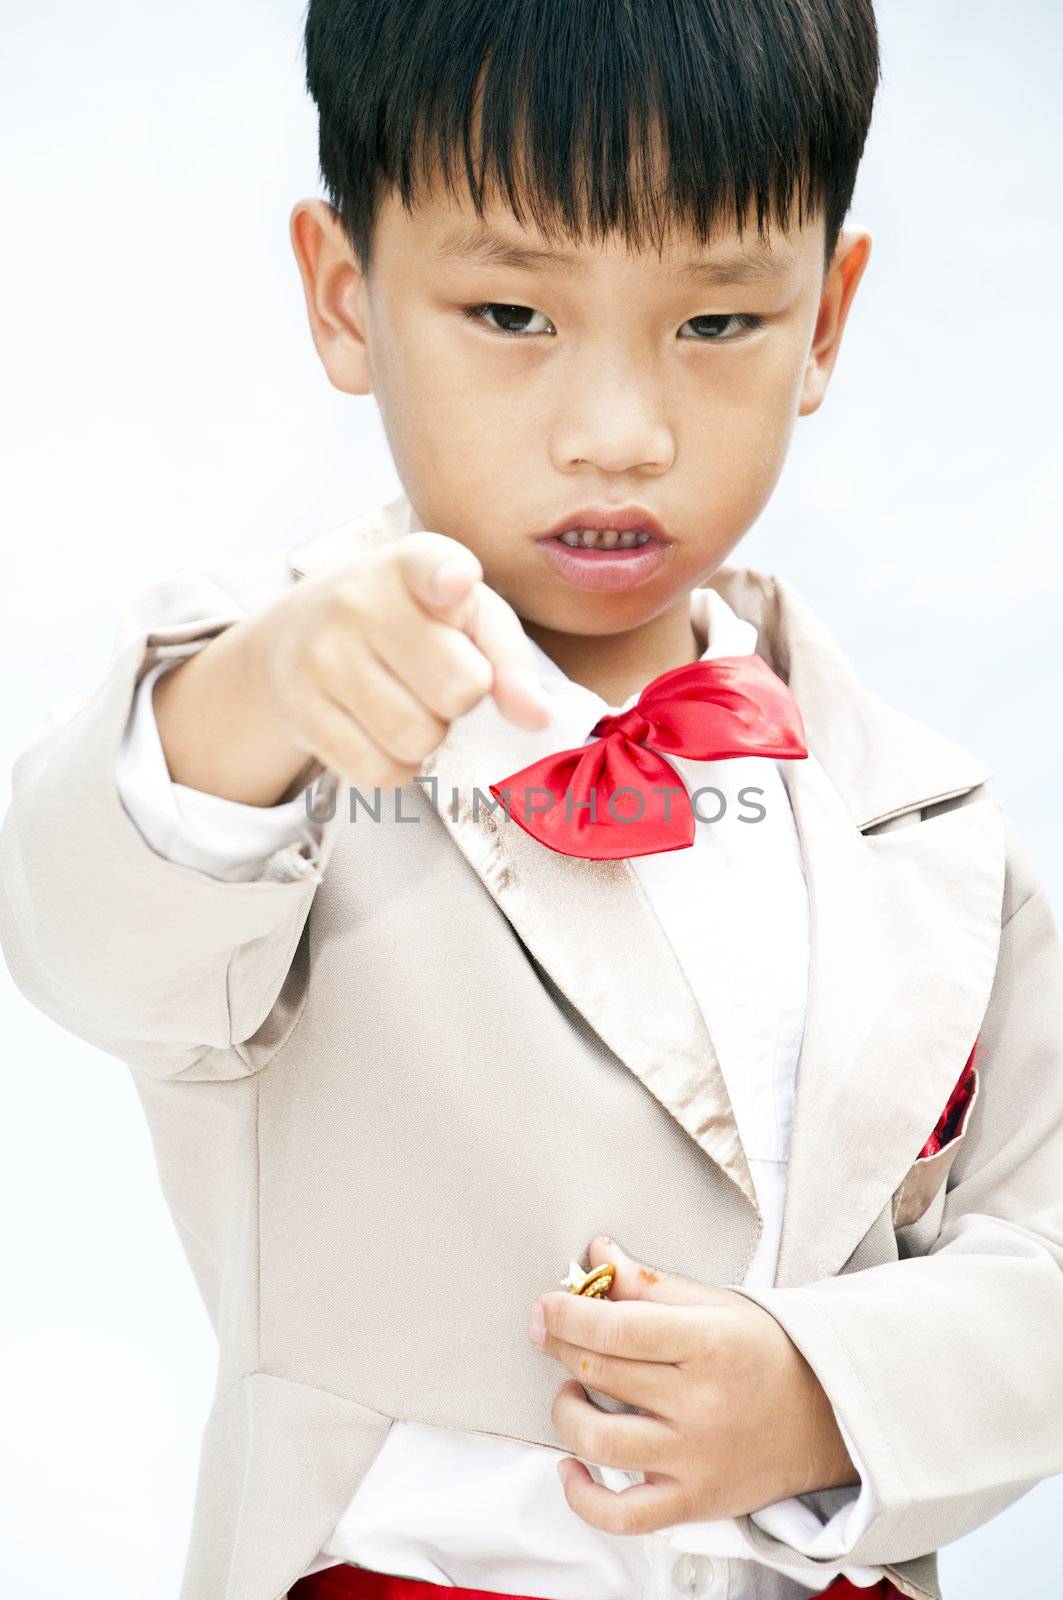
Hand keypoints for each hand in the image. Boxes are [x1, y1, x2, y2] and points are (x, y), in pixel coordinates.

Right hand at [249, 530, 552, 790]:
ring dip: (428, 736)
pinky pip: (379, 771)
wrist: (298, 634)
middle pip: (458, 689)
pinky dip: (396, 767)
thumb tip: (537, 718)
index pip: (433, 568)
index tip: (454, 585)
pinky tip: (381, 732)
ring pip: (417, 738)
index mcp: (411, 563)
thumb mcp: (468, 618)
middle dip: (460, 698)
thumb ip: (511, 660)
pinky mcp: (299, 710)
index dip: (449, 580)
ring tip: (407, 702)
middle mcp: (358, 600)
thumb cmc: (409, 623)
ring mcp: (321, 656)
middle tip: (436, 679)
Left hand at [527, 1234, 858, 1534]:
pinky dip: (584, 1497)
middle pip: (603, 1373)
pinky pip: (622, 1515)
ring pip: (601, 1441)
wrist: (829, 1418)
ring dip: (566, 1412)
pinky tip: (571, 1467)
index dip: (569, 1314)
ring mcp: (696, 1458)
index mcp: (710, 1343)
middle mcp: (702, 1403)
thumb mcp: (718, 1304)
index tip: (546, 1305)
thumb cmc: (769, 1354)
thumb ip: (651, 1284)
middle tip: (550, 1331)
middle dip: (561, 1346)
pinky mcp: (693, 1501)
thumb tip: (599, 1256)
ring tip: (570, 1391)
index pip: (619, 1328)